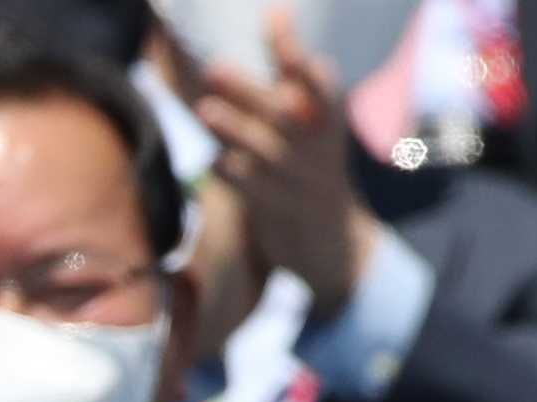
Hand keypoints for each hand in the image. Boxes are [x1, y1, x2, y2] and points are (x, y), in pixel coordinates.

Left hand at [193, 6, 380, 318]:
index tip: (274, 15)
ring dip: (234, 129)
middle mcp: (315, 148)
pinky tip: (212, 160)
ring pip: (264, 151)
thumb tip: (275, 15)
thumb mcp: (311, 126)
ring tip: (204, 110)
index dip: (293, 51)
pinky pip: (251, 190)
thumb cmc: (309, 170)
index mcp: (326, 121)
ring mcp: (298, 181)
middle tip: (213, 66)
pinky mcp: (278, 211)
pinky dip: (232, 173)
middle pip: (282, 113)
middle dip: (248, 90)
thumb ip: (289, 83)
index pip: (316, 81)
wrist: (332, 244)